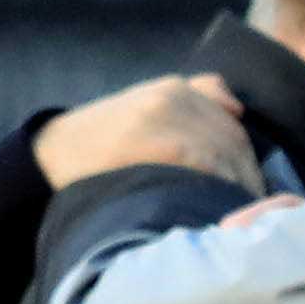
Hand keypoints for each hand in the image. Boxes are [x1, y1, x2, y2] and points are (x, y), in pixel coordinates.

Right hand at [32, 73, 254, 194]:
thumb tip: (238, 109)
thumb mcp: (145, 112)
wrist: (51, 154)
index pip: (233, 123)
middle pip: (235, 139)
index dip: (247, 161)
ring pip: (226, 152)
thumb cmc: (104, 142)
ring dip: (239, 187)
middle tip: (253, 210)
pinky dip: (220, 187)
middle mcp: (175, 94)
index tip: (251, 191)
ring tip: (240, 215)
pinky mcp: (161, 140)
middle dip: (247, 176)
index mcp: (176, 87)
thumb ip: (191, 102)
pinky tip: (218, 209)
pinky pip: (209, 164)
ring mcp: (167, 115)